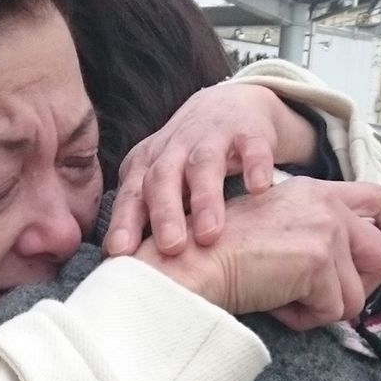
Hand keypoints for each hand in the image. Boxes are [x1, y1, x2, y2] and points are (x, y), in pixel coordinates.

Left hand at [107, 84, 311, 256]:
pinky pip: (252, 147)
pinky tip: (259, 189)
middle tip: (171, 248)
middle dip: (165, 213)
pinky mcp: (248, 132)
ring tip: (210, 234)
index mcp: (147, 167)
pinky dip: (255, 165)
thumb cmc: (184, 164)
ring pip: (203, 165)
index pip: (131, 195)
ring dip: (205, 198)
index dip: (124, 222)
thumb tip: (123, 273)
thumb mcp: (158, 188)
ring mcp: (210, 138)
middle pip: (163, 179)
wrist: (226, 107)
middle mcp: (174, 151)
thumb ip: (141, 222)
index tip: (121, 252)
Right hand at [139, 179, 380, 329]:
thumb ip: (313, 238)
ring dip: (322, 309)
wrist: (192, 260)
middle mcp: (327, 204)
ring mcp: (326, 230)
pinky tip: (275, 304)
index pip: (379, 200)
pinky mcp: (319, 260)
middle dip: (362, 289)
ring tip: (284, 299)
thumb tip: (346, 279)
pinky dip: (304, 320)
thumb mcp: (274, 231)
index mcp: (316, 191)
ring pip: (357, 294)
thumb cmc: (219, 254)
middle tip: (325, 302)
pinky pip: (332, 312)